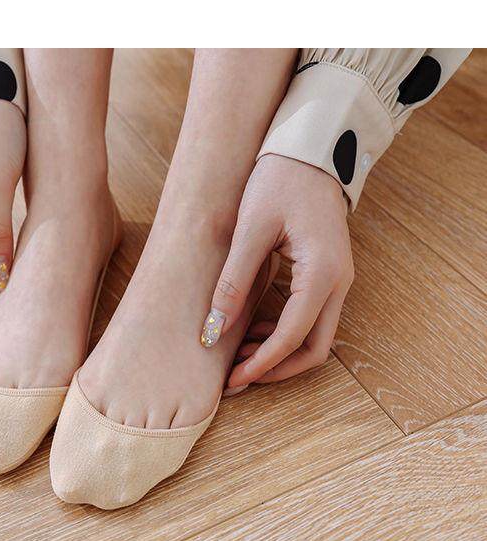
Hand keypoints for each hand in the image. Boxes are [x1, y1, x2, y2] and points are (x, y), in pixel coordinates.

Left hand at [210, 154, 353, 385]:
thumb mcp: (251, 229)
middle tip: (236, 376)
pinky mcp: (327, 274)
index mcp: (322, 274)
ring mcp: (338, 279)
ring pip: (315, 337)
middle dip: (275, 369)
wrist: (311, 149)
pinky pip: (311, 318)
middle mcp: (338, 282)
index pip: (293, 338)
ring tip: (237, 355)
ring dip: (279, 353)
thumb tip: (214, 329)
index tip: (232, 379)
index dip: (261, 364)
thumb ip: (233, 281)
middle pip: (314, 349)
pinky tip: (253, 329)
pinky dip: (284, 333)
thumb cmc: (280, 180)